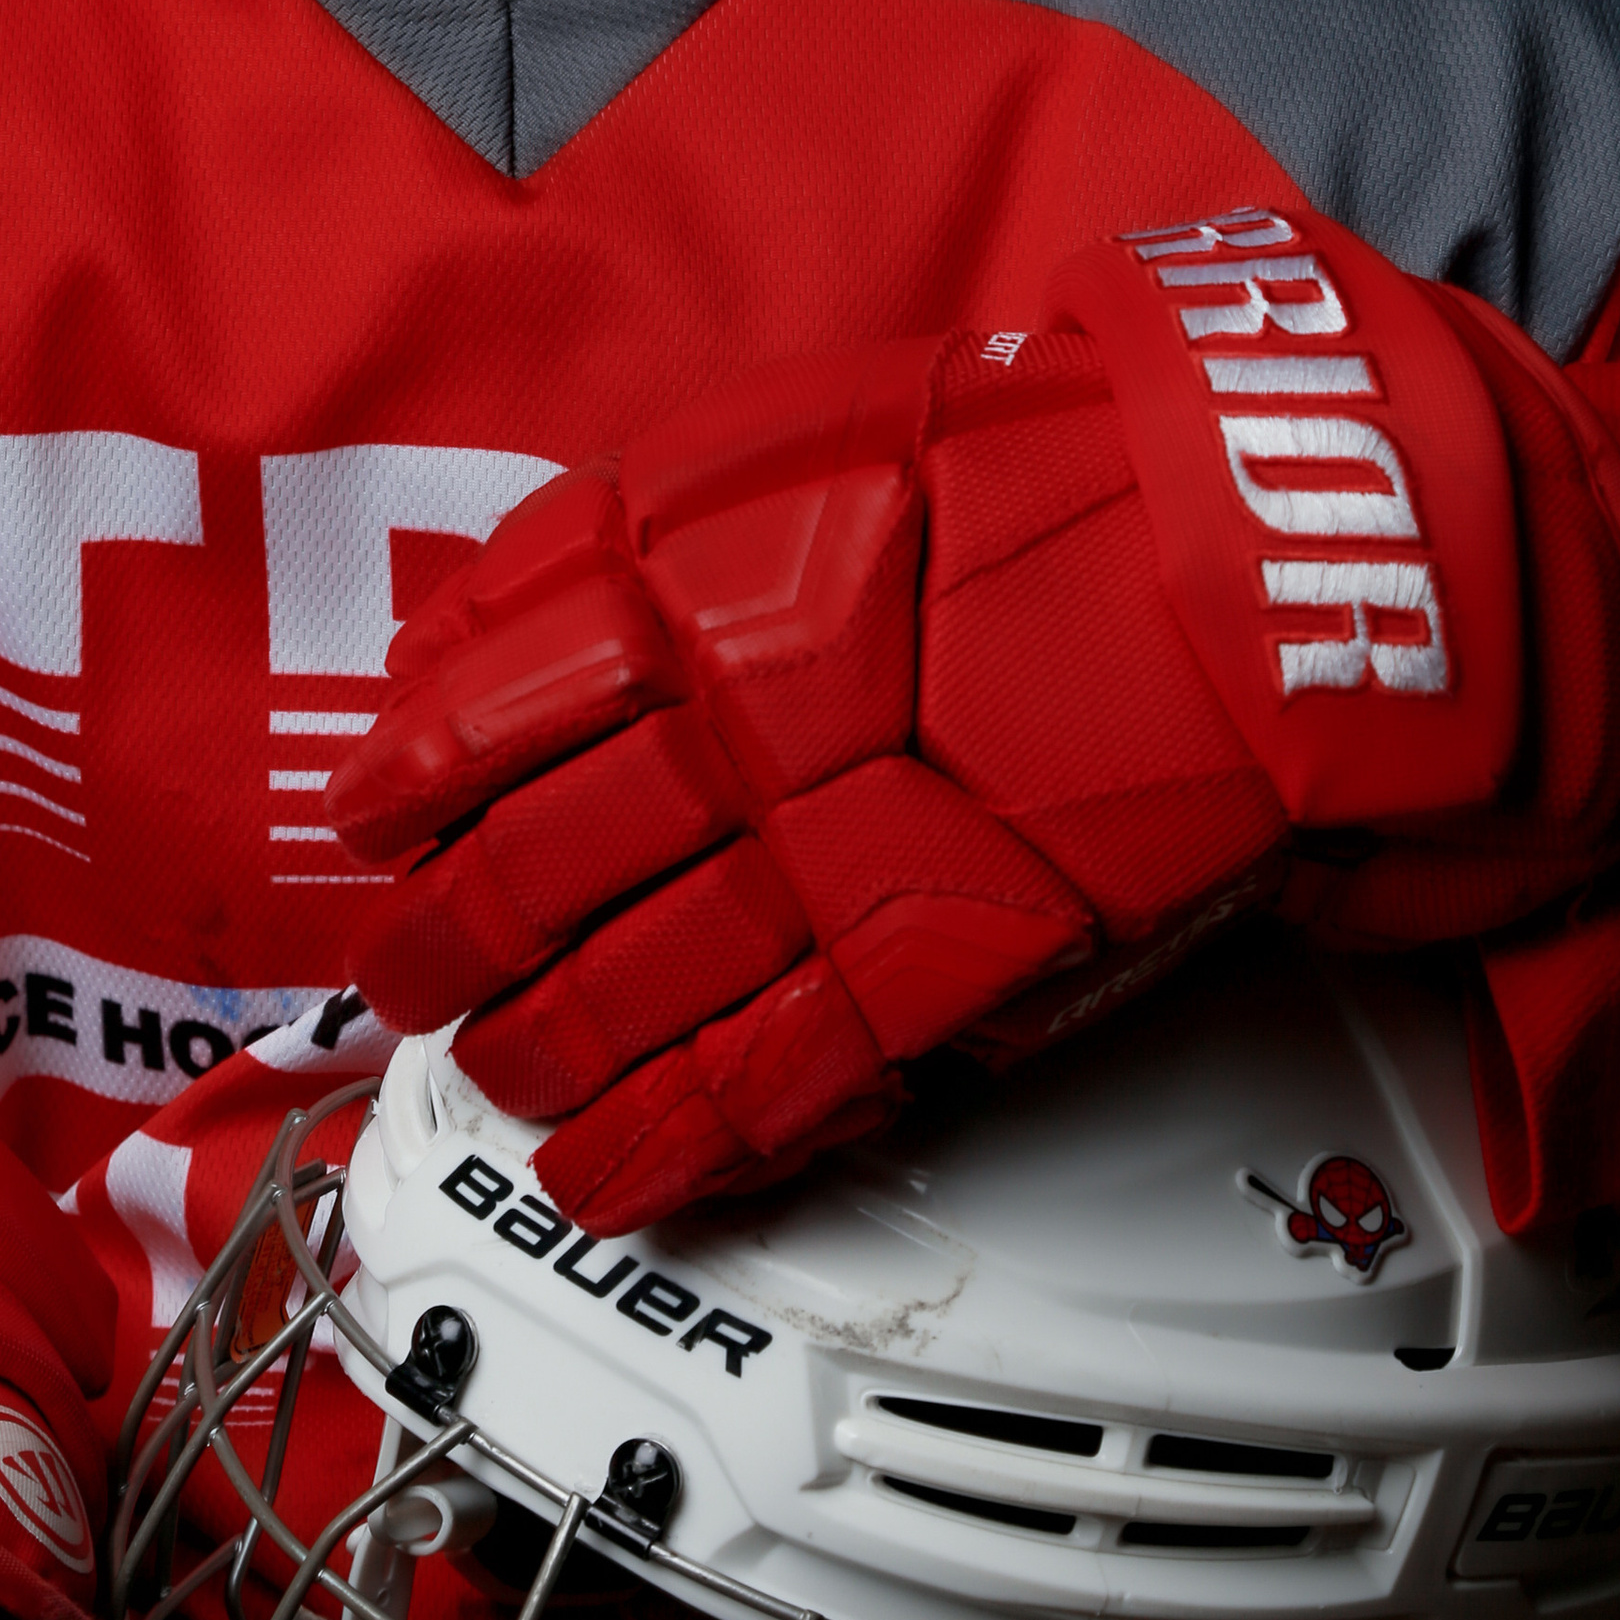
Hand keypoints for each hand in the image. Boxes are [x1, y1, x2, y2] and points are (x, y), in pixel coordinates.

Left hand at [330, 210, 1619, 1229]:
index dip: (407, 788)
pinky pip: (760, 1085)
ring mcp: (829, 865)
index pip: (483, 715)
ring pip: (619, 997)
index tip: (376, 821)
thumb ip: (625, 538)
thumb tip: (472, 635)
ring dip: (531, 1054)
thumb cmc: (1040, 475)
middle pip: (530, 875)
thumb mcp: (799, 441)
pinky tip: (601, 1178)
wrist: (1242, 563)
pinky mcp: (928, 971)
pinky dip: (664, 1148)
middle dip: (444, 945)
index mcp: (691, 588)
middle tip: (411, 973)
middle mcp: (736, 734)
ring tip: (495, 1075)